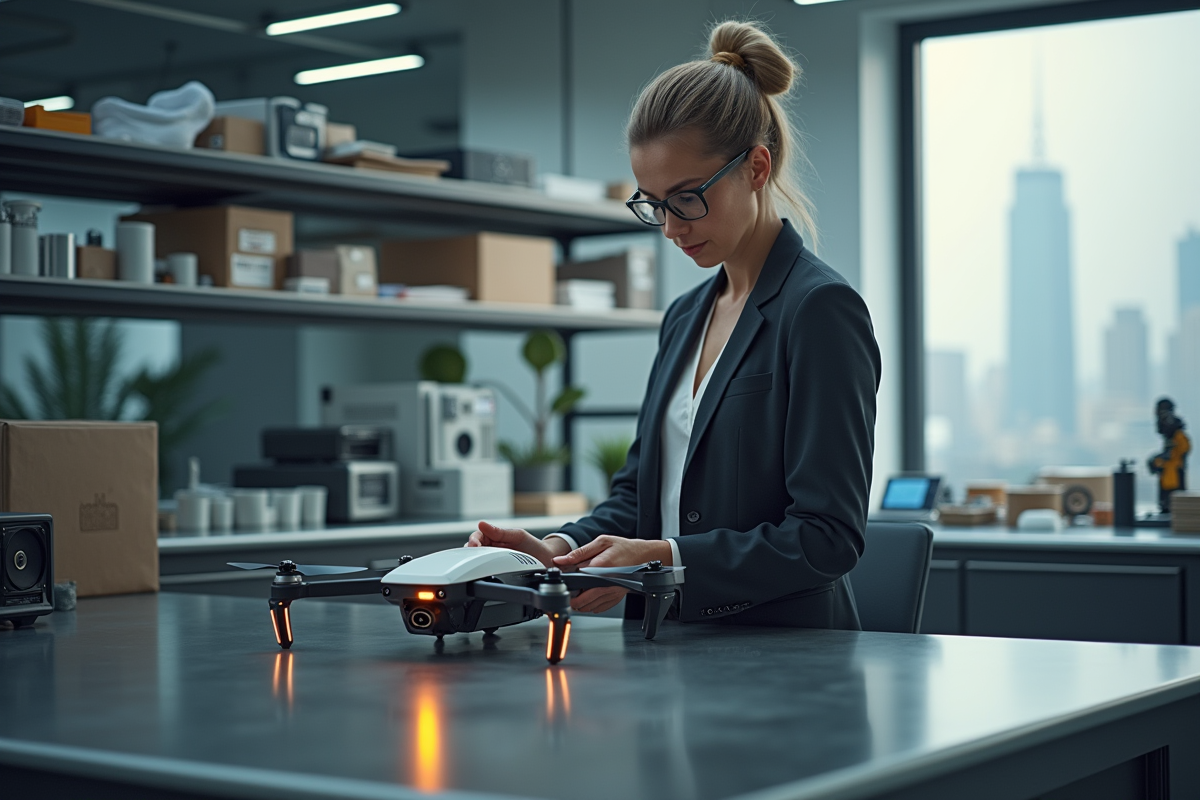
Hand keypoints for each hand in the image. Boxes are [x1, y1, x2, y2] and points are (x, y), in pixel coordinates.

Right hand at [466, 521, 569, 568]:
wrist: (547, 560)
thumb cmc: (533, 546)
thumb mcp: (517, 535)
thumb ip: (499, 532)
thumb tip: (482, 524)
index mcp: (495, 537)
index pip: (478, 536)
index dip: (474, 540)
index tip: (474, 545)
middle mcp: (493, 548)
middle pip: (474, 549)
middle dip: (470, 552)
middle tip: (472, 556)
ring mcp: (495, 560)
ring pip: (478, 560)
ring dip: (474, 561)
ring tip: (474, 564)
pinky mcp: (499, 572)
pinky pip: (486, 571)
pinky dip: (482, 571)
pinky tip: (481, 573)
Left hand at [552, 536, 671, 613]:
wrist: (643, 555)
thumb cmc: (623, 548)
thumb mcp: (601, 542)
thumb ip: (579, 553)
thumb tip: (560, 560)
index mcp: (601, 566)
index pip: (577, 579)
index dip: (568, 581)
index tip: (564, 579)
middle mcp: (607, 582)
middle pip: (583, 599)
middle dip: (572, 599)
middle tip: (568, 592)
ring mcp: (613, 591)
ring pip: (591, 606)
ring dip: (581, 604)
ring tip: (578, 594)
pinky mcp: (616, 596)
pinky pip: (600, 607)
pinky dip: (592, 605)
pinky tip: (590, 597)